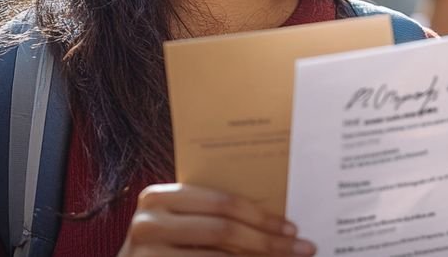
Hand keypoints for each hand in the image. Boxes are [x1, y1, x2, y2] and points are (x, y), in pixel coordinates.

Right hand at [119, 183, 315, 255]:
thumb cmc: (166, 248)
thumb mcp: (185, 225)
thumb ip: (215, 215)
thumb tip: (278, 221)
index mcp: (159, 196)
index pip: (222, 202)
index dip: (262, 216)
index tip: (293, 229)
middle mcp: (147, 221)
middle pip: (224, 230)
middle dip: (268, 242)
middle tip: (302, 249)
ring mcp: (145, 252)